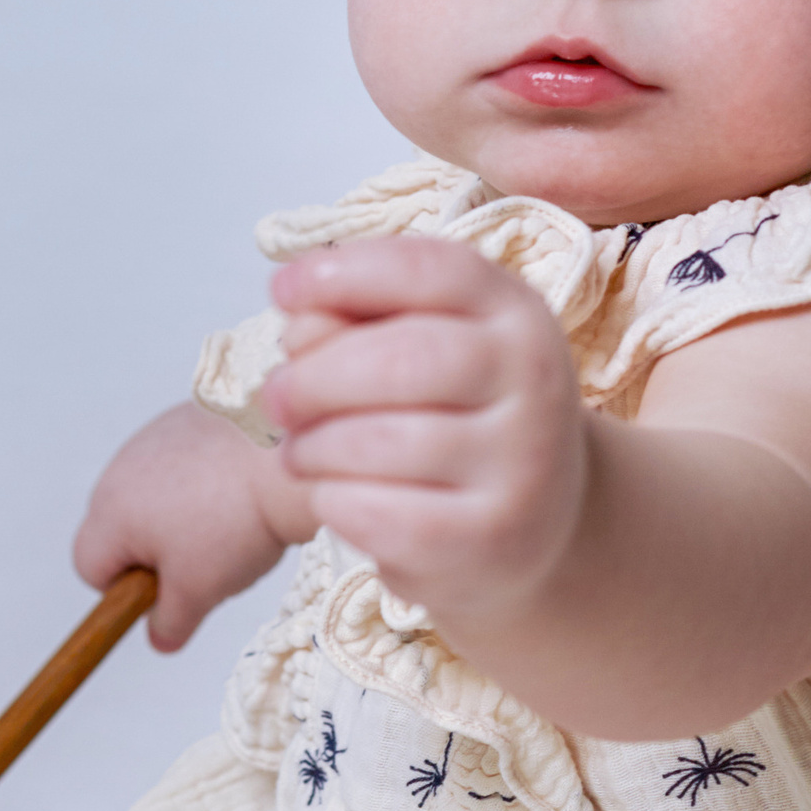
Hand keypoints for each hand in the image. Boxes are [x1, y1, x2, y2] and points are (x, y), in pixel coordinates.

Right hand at [75, 402, 292, 648]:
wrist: (287, 453)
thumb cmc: (236, 520)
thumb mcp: (199, 590)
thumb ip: (170, 622)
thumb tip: (159, 639)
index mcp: (111, 512)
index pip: (90, 567)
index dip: (124, 591)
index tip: (167, 591)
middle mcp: (121, 470)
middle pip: (118, 529)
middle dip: (153, 553)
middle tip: (203, 560)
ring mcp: (153, 438)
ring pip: (150, 495)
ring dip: (176, 515)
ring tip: (226, 522)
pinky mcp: (185, 419)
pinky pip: (179, 463)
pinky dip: (199, 480)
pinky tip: (235, 487)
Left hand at [261, 237, 590, 625]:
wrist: (530, 523)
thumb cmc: (454, 416)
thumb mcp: (425, 348)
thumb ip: (358, 321)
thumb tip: (300, 326)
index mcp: (517, 313)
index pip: (429, 271)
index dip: (342, 273)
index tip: (281, 290)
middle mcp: (536, 382)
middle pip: (400, 359)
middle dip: (314, 377)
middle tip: (275, 396)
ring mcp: (523, 466)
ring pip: (380, 442)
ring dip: (313, 446)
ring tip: (298, 451)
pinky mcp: (489, 539)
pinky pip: (375, 512)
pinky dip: (332, 500)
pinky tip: (334, 494)